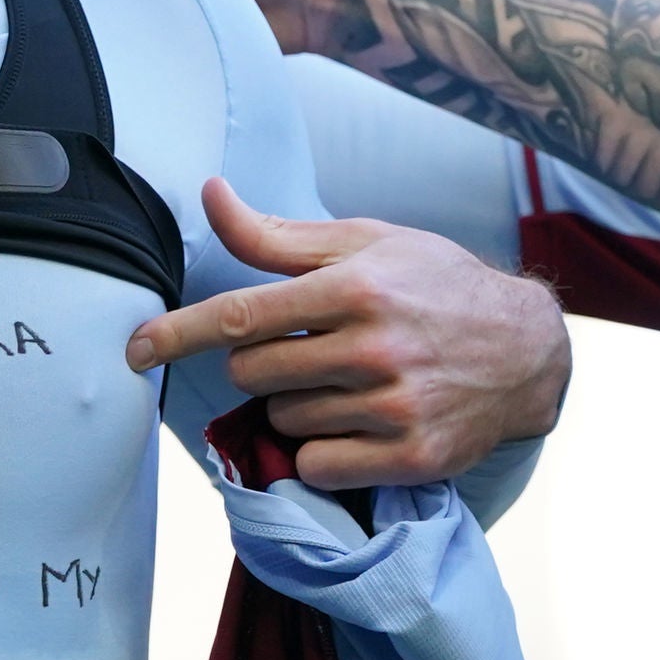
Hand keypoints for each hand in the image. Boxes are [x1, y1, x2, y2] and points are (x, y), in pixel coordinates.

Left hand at [127, 181, 569, 490]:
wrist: (526, 348)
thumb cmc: (434, 284)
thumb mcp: (364, 243)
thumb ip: (277, 235)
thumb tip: (209, 194)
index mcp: (355, 288)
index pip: (242, 316)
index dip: (178, 333)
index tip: (133, 350)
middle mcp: (374, 348)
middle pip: (253, 373)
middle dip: (263, 363)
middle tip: (310, 350)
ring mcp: (394, 406)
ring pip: (282, 420)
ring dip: (294, 405)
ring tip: (347, 382)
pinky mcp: (412, 456)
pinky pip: (317, 465)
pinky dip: (320, 450)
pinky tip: (357, 424)